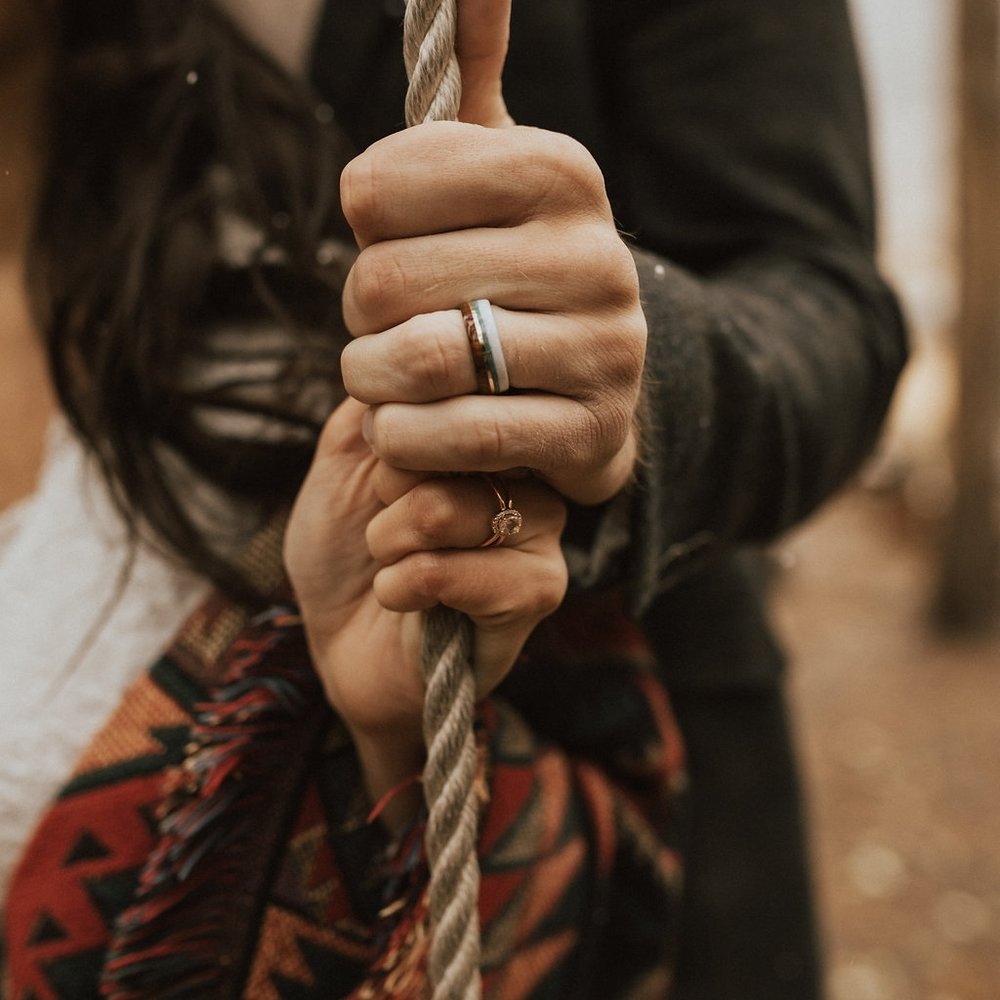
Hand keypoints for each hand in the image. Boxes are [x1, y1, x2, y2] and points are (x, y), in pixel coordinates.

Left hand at [283, 398, 567, 814]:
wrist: (339, 642)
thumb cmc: (347, 546)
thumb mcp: (346, 455)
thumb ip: (380, 399)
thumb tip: (407, 357)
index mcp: (491, 430)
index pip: (458, 389)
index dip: (394, 427)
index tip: (377, 465)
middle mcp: (528, 470)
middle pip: (453, 442)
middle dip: (388, 485)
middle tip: (385, 517)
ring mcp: (539, 531)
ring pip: (449, 508)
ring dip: (389, 540)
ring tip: (390, 558)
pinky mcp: (536, 592)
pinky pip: (453, 570)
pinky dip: (401, 586)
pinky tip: (400, 597)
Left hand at [339, 4, 645, 506]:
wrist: (587, 386)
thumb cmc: (510, 272)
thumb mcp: (495, 171)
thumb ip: (469, 74)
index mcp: (563, 174)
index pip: (381, 184)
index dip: (361, 223)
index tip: (385, 236)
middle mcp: (598, 258)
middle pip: (388, 281)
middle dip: (360, 314)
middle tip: (380, 325)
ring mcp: (605, 353)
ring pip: (419, 363)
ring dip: (372, 382)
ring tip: (385, 380)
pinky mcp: (591, 435)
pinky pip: (454, 438)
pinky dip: (405, 441)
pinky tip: (411, 432)